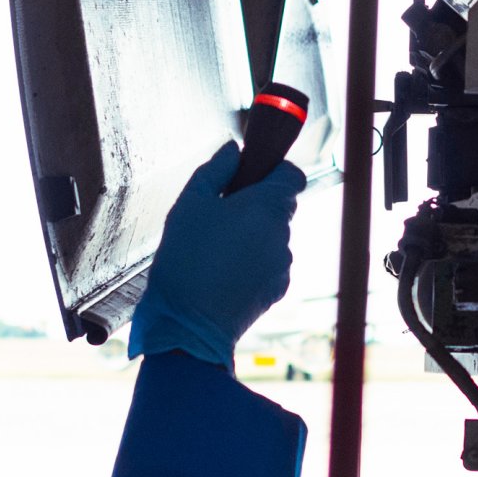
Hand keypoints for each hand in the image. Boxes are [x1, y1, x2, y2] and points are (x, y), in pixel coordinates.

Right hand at [127, 143, 303, 367]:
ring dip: (253, 238)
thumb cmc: (185, 261)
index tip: (250, 177)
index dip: (273, 171)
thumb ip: (215, 170)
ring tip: (216, 252)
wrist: (189, 326)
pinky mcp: (278, 290)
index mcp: (266, 205)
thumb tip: (233, 150)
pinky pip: (270, 266)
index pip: (292, 175)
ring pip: (273, 238)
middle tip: (220, 217)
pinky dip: (253, 265)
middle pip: (279, 207)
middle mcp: (283, 233)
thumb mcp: (188, 204)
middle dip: (255, 207)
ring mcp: (284, 264)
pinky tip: (223, 274)